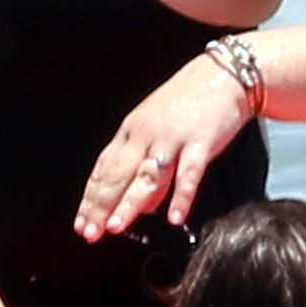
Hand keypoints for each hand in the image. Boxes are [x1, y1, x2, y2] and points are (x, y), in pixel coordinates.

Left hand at [73, 52, 252, 241]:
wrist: (223, 74)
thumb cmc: (188, 101)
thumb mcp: (158, 129)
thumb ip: (148, 168)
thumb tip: (142, 206)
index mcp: (131, 130)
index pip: (104, 169)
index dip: (91, 198)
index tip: (82, 223)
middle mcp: (146, 133)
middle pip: (118, 174)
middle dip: (102, 206)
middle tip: (90, 232)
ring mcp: (172, 137)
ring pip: (147, 175)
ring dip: (130, 203)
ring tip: (117, 227)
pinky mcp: (200, 141)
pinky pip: (189, 172)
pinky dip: (181, 196)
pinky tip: (174, 217)